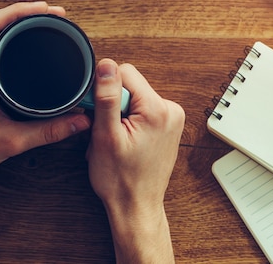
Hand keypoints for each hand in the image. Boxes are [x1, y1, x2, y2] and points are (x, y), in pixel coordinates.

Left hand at [0, 2, 91, 184]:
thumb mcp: (11, 141)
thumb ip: (47, 132)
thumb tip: (78, 122)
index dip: (18, 12)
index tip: (45, 9)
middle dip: (25, 13)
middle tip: (55, 14)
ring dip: (16, 23)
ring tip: (44, 20)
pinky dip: (10, 37)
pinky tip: (26, 40)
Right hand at [86, 59, 184, 262]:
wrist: (135, 207)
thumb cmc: (121, 180)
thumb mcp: (106, 135)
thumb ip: (107, 97)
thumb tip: (106, 65)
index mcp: (158, 109)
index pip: (125, 73)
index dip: (106, 91)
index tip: (101, 114)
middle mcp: (171, 110)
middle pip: (130, 86)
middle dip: (113, 106)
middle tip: (108, 132)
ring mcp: (171, 119)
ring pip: (134, 98)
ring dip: (119, 115)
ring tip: (116, 140)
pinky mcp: (167, 126)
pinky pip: (141, 110)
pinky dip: (128, 122)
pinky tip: (124, 141)